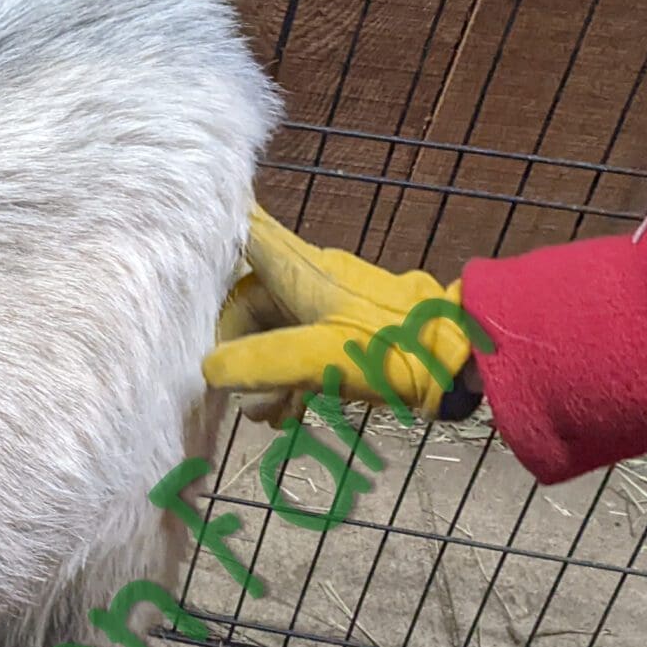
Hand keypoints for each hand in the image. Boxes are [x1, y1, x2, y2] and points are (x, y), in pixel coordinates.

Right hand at [203, 206, 483, 423]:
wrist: (464, 361)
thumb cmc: (392, 350)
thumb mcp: (319, 359)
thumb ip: (261, 363)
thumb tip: (209, 370)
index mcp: (300, 271)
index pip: (246, 231)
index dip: (213, 231)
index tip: (182, 237)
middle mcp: (309, 279)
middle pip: (248, 301)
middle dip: (236, 351)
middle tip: (239, 395)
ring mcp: (329, 305)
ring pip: (273, 330)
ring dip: (262, 372)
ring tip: (269, 414)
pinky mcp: (347, 331)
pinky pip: (300, 346)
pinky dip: (288, 377)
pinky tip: (289, 412)